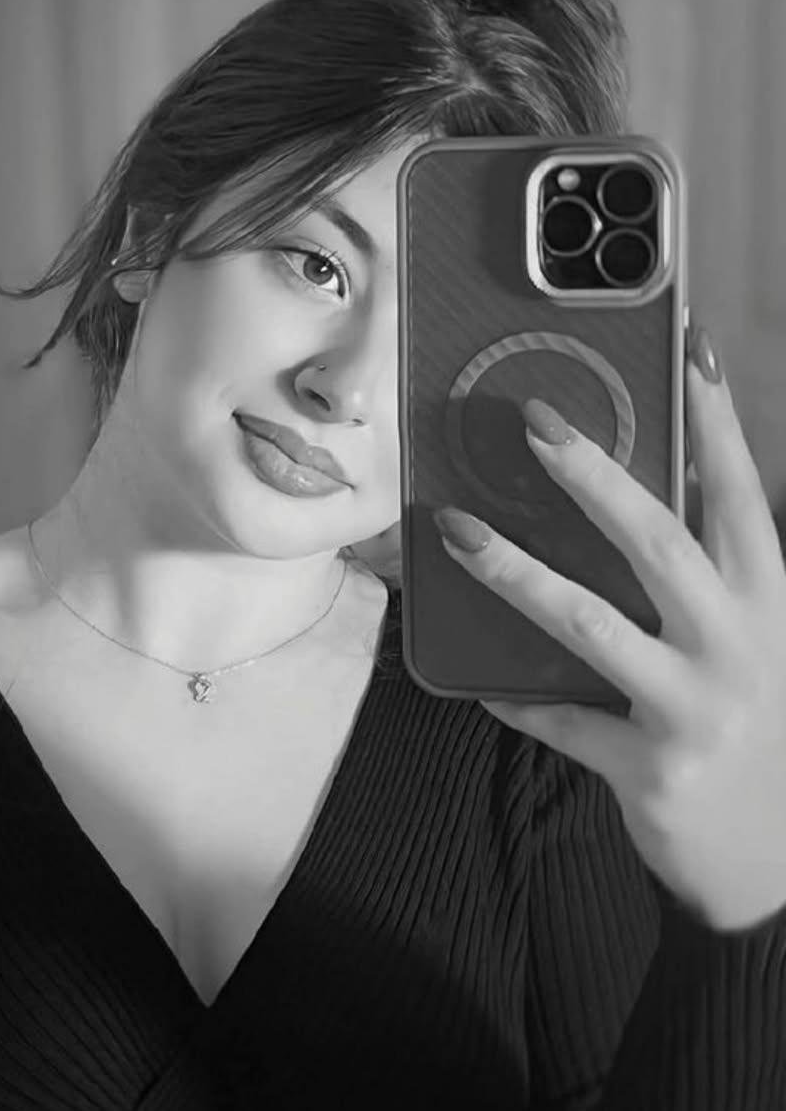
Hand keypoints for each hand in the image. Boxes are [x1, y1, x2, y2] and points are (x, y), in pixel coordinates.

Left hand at [436, 325, 785, 933]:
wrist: (781, 861)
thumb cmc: (755, 726)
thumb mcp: (749, 644)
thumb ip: (700, 584)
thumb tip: (614, 505)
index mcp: (765, 602)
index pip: (740, 495)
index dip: (716, 421)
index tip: (690, 347)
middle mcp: (739, 645)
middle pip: (658, 541)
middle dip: (593, 476)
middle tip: (534, 423)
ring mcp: (697, 709)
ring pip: (591, 624)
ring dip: (515, 572)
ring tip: (454, 530)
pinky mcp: (654, 769)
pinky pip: (564, 721)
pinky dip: (516, 699)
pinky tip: (475, 682)